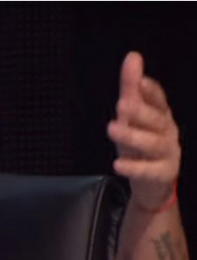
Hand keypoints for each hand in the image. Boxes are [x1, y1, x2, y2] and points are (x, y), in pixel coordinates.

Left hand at [107, 51, 180, 210]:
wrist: (152, 183)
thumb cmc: (141, 144)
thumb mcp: (133, 115)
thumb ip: (131, 87)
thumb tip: (133, 56)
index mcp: (161, 116)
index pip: (159, 101)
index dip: (151, 92)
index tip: (141, 82)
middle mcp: (167, 133)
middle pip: (156, 121)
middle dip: (141, 112)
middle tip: (122, 104)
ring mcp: (167, 154)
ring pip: (152, 144)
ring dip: (133, 136)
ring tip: (113, 128)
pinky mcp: (162, 174)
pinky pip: (149, 171)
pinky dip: (134, 168)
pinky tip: (117, 164)